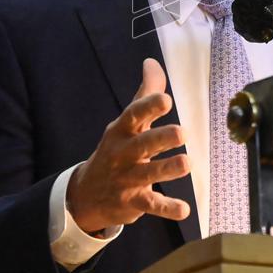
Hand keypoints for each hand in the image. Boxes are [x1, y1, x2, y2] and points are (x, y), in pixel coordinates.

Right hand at [67, 58, 190, 233]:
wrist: (86, 194)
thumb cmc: (117, 149)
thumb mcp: (127, 122)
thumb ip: (145, 93)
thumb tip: (152, 62)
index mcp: (123, 130)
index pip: (134, 115)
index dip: (149, 107)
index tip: (166, 100)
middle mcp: (124, 153)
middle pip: (143, 144)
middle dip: (161, 138)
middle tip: (182, 133)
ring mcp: (127, 178)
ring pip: (148, 174)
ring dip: (167, 169)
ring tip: (186, 164)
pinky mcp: (132, 202)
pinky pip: (151, 205)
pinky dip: (166, 208)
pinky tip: (184, 209)